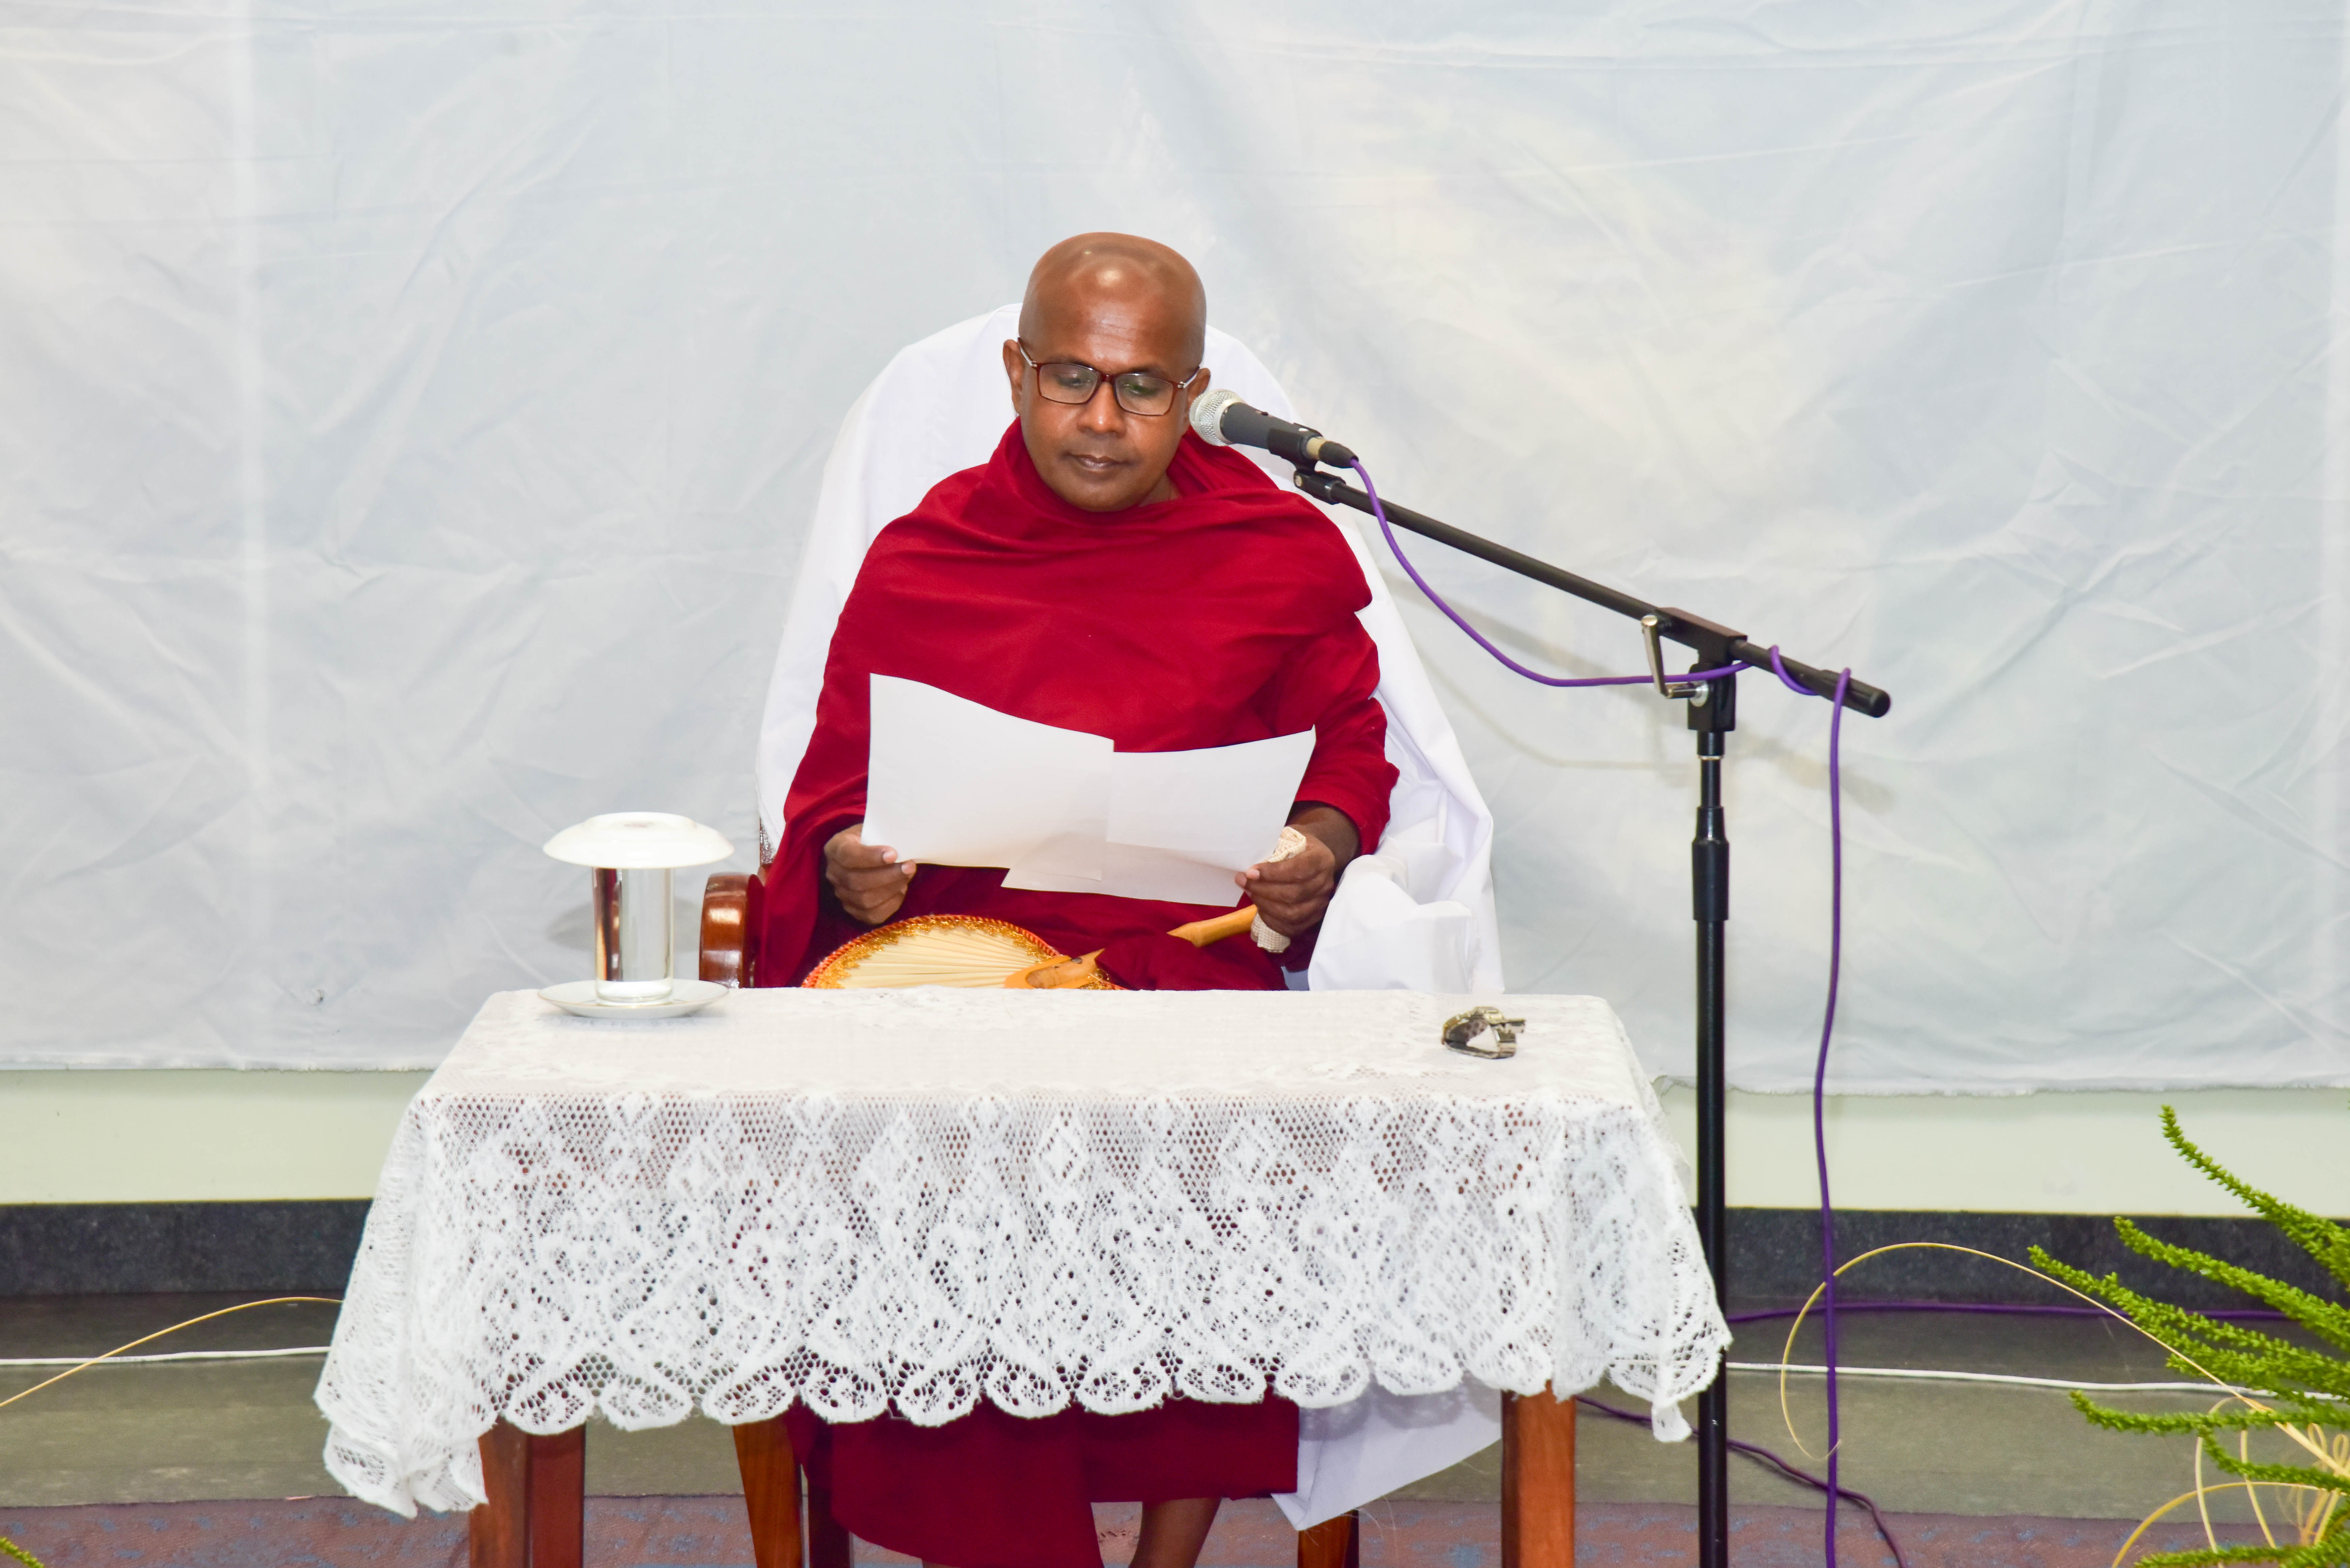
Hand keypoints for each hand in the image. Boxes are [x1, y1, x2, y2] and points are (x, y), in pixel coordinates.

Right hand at [825, 824, 913, 925]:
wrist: (866, 852)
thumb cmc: (873, 838)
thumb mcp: (874, 828)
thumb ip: (884, 833)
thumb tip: (905, 842)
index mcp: (835, 848)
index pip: (848, 856)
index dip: (870, 857)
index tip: (893, 854)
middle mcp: (833, 873)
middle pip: (856, 881)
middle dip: (887, 875)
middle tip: (909, 866)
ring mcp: (842, 894)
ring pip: (864, 900)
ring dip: (891, 889)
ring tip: (907, 876)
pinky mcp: (854, 910)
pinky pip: (872, 915)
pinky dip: (891, 904)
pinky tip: (901, 890)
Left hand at [1237, 805, 1358, 937]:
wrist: (1313, 856)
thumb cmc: (1296, 845)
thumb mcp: (1287, 837)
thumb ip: (1272, 846)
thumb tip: (1246, 857)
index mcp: (1321, 859)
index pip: (1298, 870)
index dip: (1272, 873)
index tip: (1250, 872)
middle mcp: (1325, 883)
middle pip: (1293, 894)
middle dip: (1262, 890)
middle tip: (1242, 881)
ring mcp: (1321, 902)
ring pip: (1292, 913)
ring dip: (1265, 905)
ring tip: (1250, 892)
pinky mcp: (1314, 917)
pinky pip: (1292, 927)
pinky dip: (1272, 921)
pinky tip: (1260, 909)